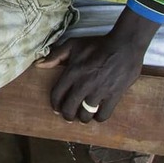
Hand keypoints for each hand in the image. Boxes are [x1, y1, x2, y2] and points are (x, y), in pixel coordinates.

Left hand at [37, 7, 158, 122]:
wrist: (124, 46)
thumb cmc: (97, 45)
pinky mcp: (114, 95)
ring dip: (82, 118)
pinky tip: (98, 114)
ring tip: (83, 116)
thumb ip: (55, 56)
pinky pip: (104, 115)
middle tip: (69, 116)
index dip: (55, 104)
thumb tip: (38, 65)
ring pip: (86, 114)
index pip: (57, 95)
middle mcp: (83, 84)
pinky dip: (99, 118)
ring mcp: (99, 91)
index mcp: (72, 72)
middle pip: (69, 108)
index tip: (56, 109)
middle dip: (67, 115)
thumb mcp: (73, 45)